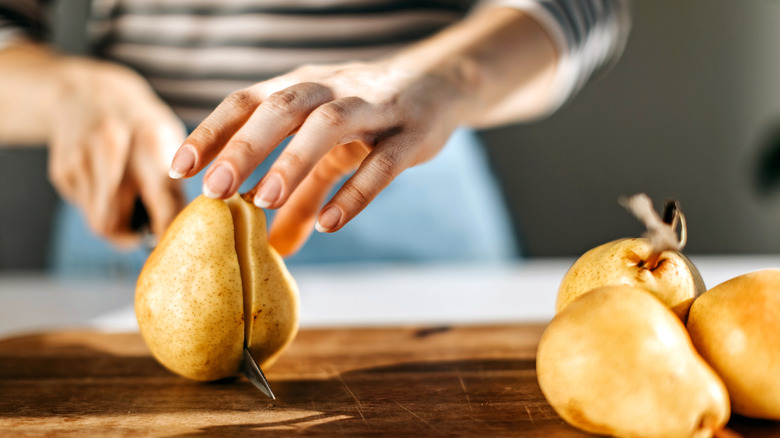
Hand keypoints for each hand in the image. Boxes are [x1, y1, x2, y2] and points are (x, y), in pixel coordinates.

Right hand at [47, 59, 185, 245]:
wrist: (90, 94)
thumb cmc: (142, 126)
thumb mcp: (170, 141)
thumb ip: (175, 185)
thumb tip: (182, 234)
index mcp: (151, 141)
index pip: (163, 201)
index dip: (168, 233)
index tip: (176, 248)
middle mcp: (112, 149)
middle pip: (116, 222)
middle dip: (133, 236)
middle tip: (147, 232)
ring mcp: (81, 159)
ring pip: (99, 222)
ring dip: (118, 224)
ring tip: (129, 202)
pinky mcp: (63, 170)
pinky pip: (86, 209)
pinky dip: (100, 207)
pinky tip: (106, 184)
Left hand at [170, 60, 470, 255]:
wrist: (439, 86)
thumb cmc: (368, 117)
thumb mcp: (328, 152)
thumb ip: (300, 197)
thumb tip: (275, 248)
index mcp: (302, 87)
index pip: (248, 100)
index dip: (212, 131)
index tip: (179, 168)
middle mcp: (332, 90)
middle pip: (281, 108)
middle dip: (244, 146)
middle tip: (213, 190)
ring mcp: (373, 109)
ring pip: (328, 126)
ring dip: (292, 161)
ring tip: (263, 202)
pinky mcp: (410, 135)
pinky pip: (381, 164)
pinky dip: (354, 192)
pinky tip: (329, 223)